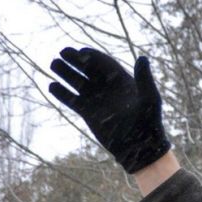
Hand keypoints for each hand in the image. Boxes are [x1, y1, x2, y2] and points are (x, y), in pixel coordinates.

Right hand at [47, 47, 169, 173]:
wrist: (139, 148)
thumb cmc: (148, 123)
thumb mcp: (149, 99)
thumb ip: (144, 79)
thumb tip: (143, 58)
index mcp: (120, 80)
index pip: (103, 63)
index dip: (92, 56)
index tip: (80, 52)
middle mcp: (106, 87)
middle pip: (86, 69)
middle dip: (74, 60)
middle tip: (62, 52)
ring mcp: (95, 99)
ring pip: (76, 82)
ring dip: (65, 73)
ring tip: (53, 65)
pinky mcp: (87, 113)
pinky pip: (72, 100)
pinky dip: (62, 94)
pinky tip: (52, 86)